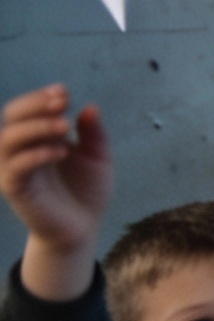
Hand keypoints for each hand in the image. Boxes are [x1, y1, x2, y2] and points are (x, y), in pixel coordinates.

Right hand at [1, 86, 111, 302]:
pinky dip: (36, 155)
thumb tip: (90, 107)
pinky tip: (62, 151)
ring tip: (65, 127)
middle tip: (62, 103)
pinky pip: (15, 167)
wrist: (83, 228)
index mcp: (36, 138)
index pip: (26, 109)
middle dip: (34, 105)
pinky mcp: (16, 189)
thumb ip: (93, 134)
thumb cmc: (87, 191)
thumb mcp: (98, 157)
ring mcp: (15, 169)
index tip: (64, 92)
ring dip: (35, 128)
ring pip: (8, 140)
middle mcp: (20, 150)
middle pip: (10, 117)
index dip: (40, 97)